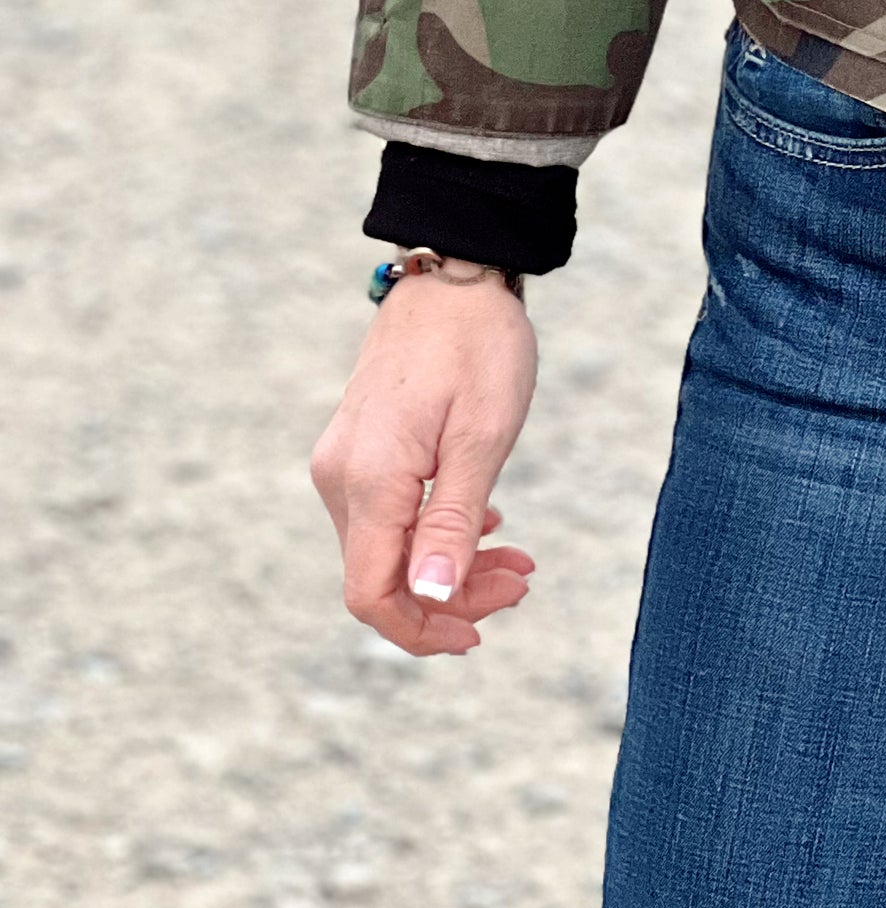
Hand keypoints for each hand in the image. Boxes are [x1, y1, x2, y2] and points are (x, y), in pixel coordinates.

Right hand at [310, 268, 538, 657]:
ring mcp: (344, 462)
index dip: (421, 630)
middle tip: (521, 581)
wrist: (454, 272)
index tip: (479, 634)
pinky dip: (435, 530)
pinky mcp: (360, 447)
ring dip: (449, 563)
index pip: (372, 594)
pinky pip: (389, 513)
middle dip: (452, 596)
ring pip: (387, 546)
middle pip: (383, 575)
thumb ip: (454, 523)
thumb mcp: (483, 437)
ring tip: (517, 559)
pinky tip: (486, 519)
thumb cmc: (479, 346)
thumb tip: (433, 600)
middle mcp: (341, 477)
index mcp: (369, 480)